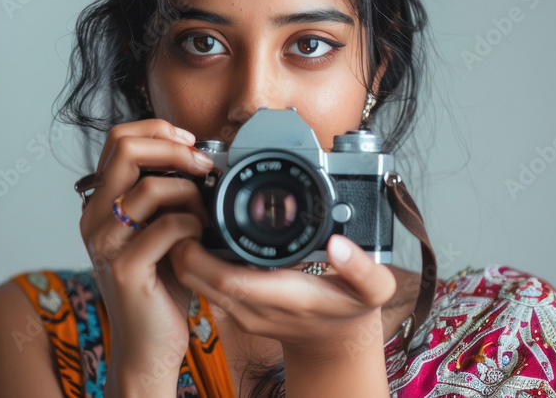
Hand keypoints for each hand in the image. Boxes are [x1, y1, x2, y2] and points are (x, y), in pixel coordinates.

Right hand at [78, 119, 213, 391]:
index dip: (159, 130)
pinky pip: (166, 226)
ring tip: (205, 213)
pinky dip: (192, 224)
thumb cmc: (160, 284)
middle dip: (174, 148)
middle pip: (125, 149)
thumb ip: (164, 192)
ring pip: (149, 186)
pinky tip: (200, 237)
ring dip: (190, 192)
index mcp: (99, 202)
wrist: (148, 343)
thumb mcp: (157, 227)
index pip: (118, 139)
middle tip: (204, 165)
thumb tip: (198, 155)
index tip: (191, 142)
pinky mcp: (125, 267)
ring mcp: (105, 242)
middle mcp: (93, 217)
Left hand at [167, 233, 397, 363]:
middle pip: (200, 280)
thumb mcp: (374, 290)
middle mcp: (255, 308)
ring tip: (187, 217)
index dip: (203, 254)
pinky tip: (198, 237)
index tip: (195, 222)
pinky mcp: (234, 309)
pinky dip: (192, 262)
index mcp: (285, 298)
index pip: (230, 280)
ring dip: (183, 253)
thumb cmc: (351, 310)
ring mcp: (241, 312)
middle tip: (181, 210)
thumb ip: (364, 269)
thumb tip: (340, 245)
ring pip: (194, 283)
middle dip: (182, 247)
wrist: (337, 344)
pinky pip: (202, 285)